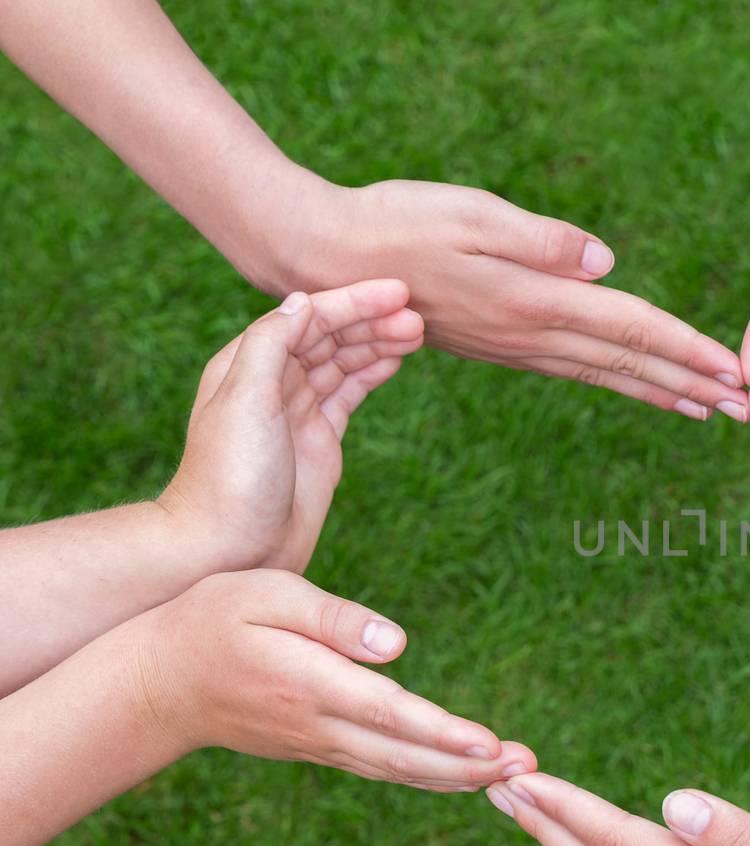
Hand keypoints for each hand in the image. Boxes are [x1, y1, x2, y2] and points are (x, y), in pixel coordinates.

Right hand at [133, 569, 534, 790]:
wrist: (157, 680)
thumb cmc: (212, 619)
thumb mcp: (267, 594)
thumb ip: (332, 617)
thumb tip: (396, 642)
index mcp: (310, 683)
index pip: (389, 713)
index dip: (442, 732)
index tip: (489, 744)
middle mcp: (318, 724)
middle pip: (406, 753)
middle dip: (470, 764)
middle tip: (529, 768)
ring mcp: (318, 744)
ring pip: (398, 768)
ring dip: (457, 776)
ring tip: (514, 778)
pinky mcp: (318, 749)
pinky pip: (382, 768)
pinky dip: (426, 776)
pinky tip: (462, 777)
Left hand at [159, 280, 422, 572]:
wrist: (227, 547)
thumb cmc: (229, 476)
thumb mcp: (246, 400)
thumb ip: (272, 345)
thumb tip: (303, 302)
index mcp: (249, 363)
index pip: (309, 317)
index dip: (353, 301)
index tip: (398, 292)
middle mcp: (273, 381)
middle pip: (330, 335)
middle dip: (373, 320)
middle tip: (419, 318)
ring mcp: (298, 410)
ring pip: (343, 361)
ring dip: (378, 343)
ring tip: (418, 333)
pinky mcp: (318, 440)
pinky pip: (349, 393)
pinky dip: (372, 373)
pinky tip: (395, 359)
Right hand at [281, 180, 748, 421]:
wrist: (327, 258)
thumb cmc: (396, 222)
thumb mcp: (471, 215)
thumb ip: (543, 242)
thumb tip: (607, 263)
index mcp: (534, 301)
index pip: (632, 329)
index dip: (689, 351)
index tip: (737, 373)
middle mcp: (532, 334)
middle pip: (631, 362)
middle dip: (694, 383)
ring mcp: (516, 344)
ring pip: (607, 372)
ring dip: (663, 390)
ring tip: (711, 407)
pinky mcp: (501, 342)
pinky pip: (576, 369)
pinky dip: (619, 380)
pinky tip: (638, 385)